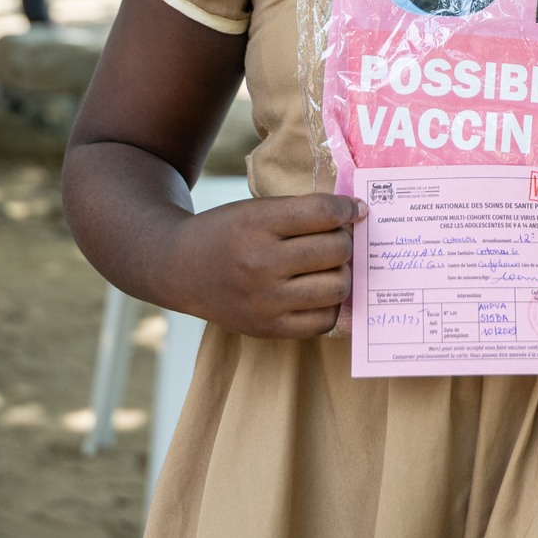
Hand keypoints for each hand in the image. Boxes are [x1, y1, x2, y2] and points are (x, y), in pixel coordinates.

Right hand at [171, 193, 365, 337]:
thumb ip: (302, 211)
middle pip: (336, 249)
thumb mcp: (255, 209)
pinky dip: (330, 304)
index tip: (354, 209)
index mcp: (256, 223)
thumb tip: (357, 214)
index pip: (323, 213)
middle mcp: (261, 263)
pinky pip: (323, 320)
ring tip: (331, 265)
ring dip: (343, 272)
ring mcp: (265, 301)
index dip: (348, 208)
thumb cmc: (225, 232)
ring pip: (337, 286)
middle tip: (338, 238)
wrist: (180, 269)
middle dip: (345, 240)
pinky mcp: (267, 329)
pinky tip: (319, 290)